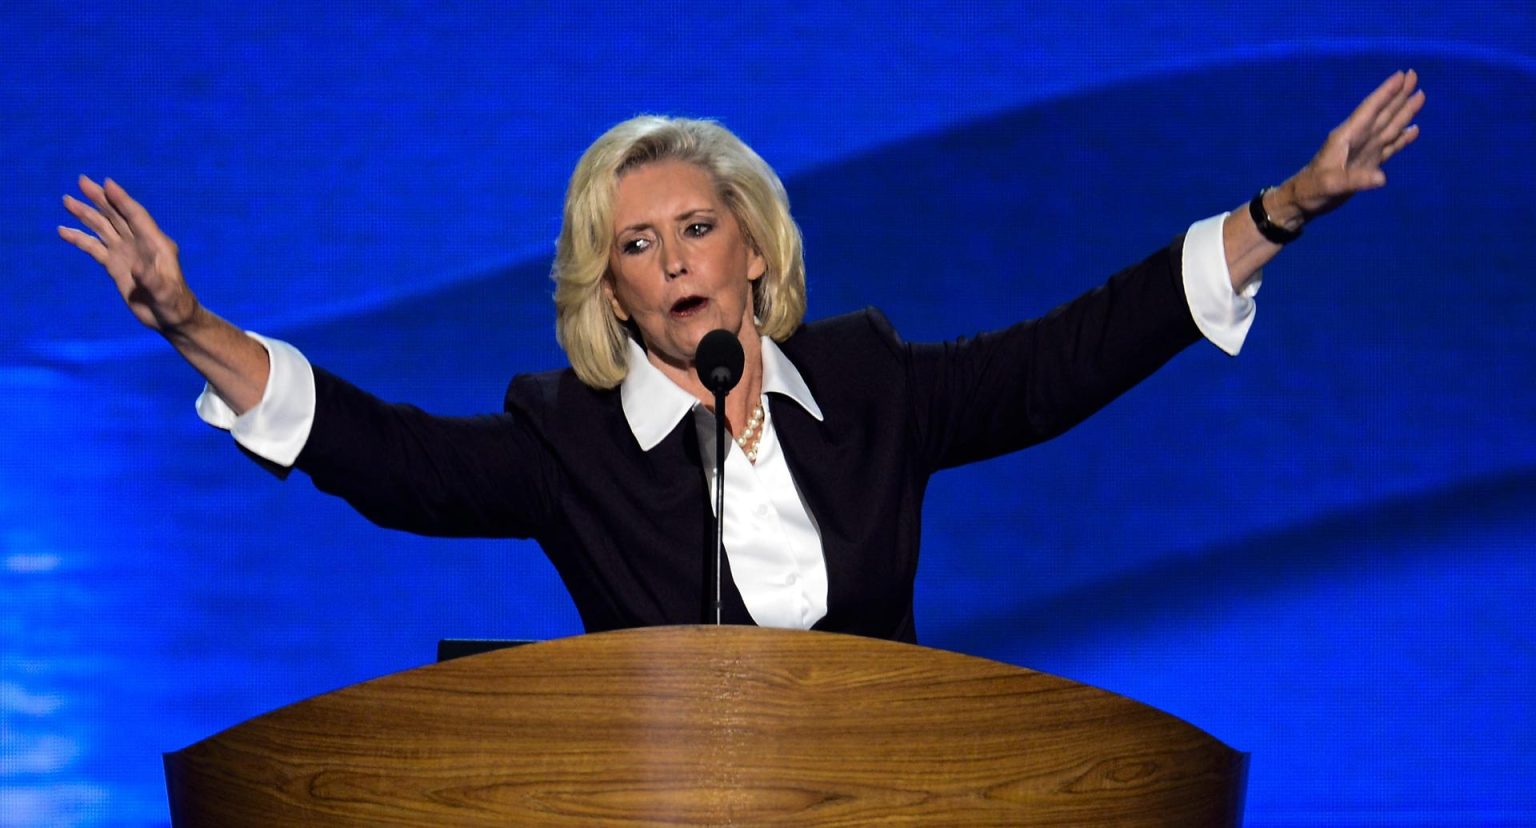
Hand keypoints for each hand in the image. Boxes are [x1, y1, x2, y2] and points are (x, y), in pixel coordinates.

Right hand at [59, 176, 201, 332]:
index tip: (107, 183)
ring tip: (67, 200)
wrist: (169, 317)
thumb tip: (137, 267)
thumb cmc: (174, 304)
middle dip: (100, 198)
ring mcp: (126, 252)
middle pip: (117, 215)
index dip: (122, 199)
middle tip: (82, 180)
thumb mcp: (166, 293)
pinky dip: (79, 238)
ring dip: (86, 214)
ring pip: (103, 228)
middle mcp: (140, 243)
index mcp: (156, 243)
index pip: (136, 216)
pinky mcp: (115, 265)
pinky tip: (63, 230)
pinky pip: (94, 248)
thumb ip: (152, 280)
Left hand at [1274, 70, 1424, 223]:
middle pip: (1383, 112)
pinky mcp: (1368, 163)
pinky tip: (1414, 129)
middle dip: (1399, 95)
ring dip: (1404, 111)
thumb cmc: (1311, 190)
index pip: (1370, 110)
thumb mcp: (1330, 185)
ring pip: (1389, 126)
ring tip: (1420, 94)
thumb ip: (1355, 180)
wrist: (1303, 202)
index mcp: (1347, 137)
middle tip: (1414, 75)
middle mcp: (1358, 139)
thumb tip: (1382, 178)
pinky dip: (1402, 138)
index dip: (1385, 92)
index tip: (1401, 75)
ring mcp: (1364, 150)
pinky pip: (1389, 147)